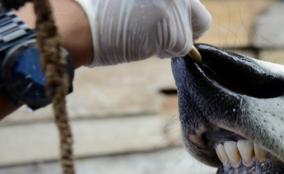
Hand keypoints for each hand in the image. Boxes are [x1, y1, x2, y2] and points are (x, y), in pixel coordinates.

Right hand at [75, 0, 211, 65]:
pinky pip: (183, 49)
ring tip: (142, 37)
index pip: (192, 2)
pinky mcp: (175, 27)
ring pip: (189, 36)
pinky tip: (144, 45)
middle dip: (183, 31)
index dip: (184, 16)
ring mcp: (176, 5)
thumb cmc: (97, 10)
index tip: (169, 23)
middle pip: (200, 17)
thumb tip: (177, 15)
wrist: (78, 22)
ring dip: (170, 44)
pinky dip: (166, 53)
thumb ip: (158, 2)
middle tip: (158, 36)